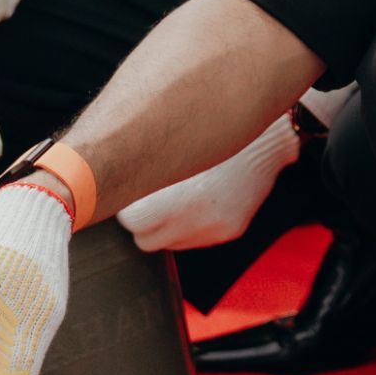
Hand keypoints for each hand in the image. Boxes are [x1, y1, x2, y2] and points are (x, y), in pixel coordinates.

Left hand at [118, 112, 299, 252]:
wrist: (266, 138)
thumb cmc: (211, 131)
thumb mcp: (170, 146)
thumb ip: (141, 170)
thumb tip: (110, 183)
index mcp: (176, 198)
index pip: (131, 222)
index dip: (129, 206)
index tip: (134, 191)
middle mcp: (196, 220)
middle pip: (146, 240)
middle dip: (144, 221)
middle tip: (152, 197)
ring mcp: (214, 229)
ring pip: (169, 243)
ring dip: (166, 226)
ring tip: (178, 195)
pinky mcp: (230, 231)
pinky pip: (195, 240)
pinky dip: (190, 225)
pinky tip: (199, 200)